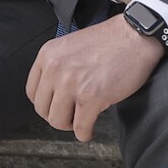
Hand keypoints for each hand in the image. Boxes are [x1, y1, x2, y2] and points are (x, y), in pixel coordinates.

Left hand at [25, 15, 162, 142]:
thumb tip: (53, 94)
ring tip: (82, 119)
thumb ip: (58, 66)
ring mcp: (72, 83)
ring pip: (57, 122)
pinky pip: (80, 128)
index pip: (32, 92)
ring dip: (71, 125)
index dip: (46, 103)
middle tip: (72, 114)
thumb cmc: (109, 40)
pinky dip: (85, 133)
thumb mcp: (71, 46)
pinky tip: (91, 128)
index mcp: (48, 55)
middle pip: (43, 110)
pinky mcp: (91, 97)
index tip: (57, 105)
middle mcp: (55, 68)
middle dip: (58, 115)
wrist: (135, 35)